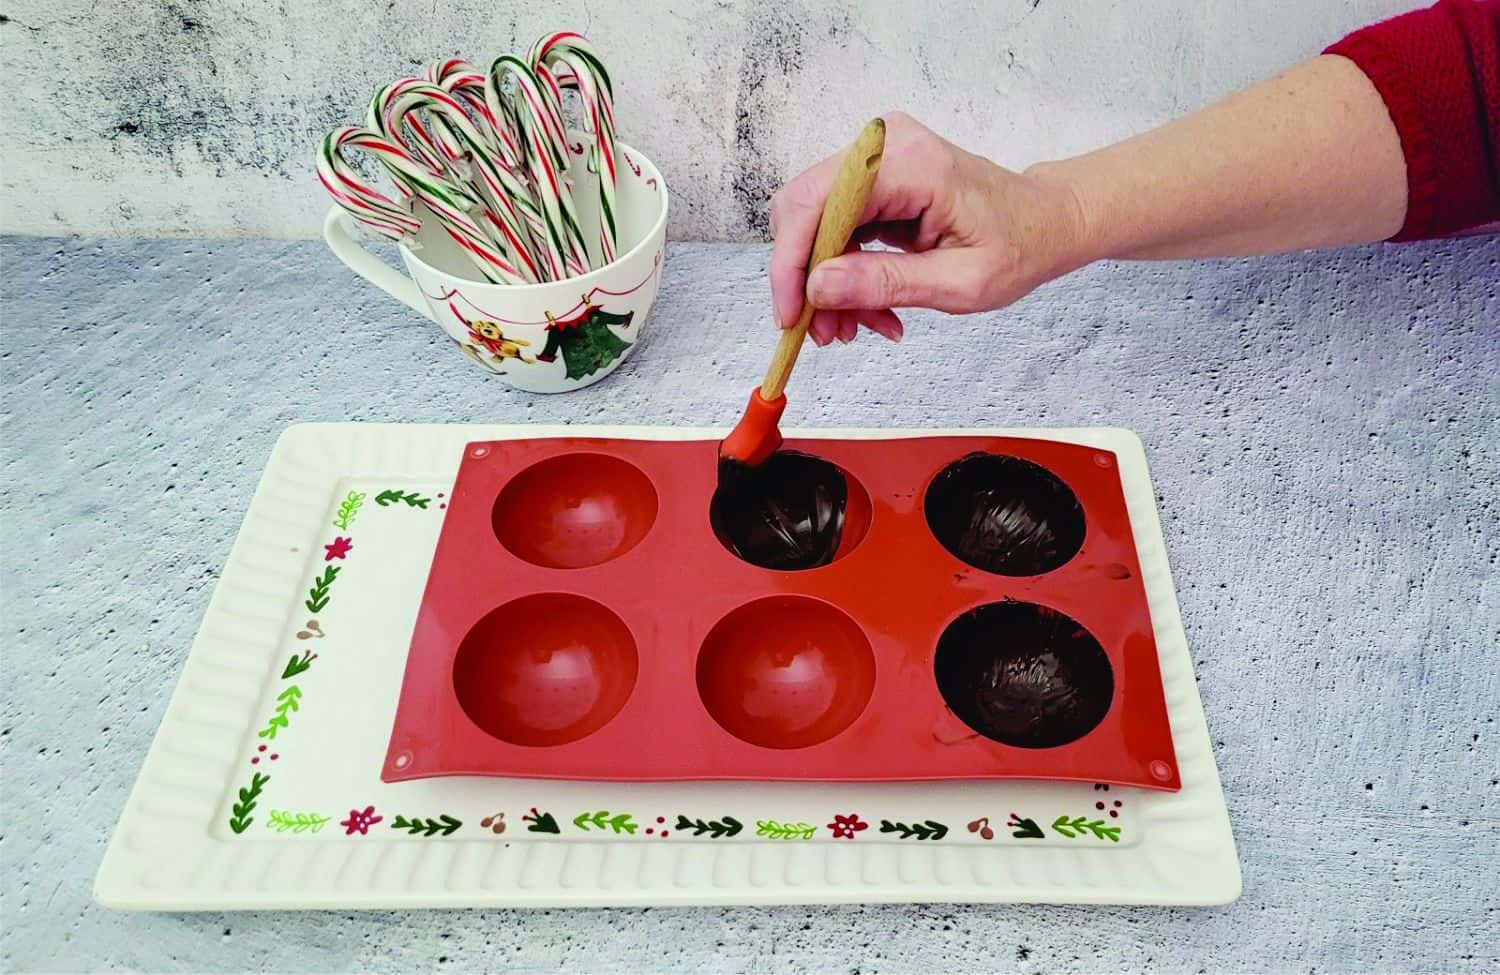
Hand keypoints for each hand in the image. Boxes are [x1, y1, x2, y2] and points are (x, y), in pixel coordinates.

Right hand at [768, 112, 1086, 344]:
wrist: (1045, 221)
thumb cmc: (1018, 246)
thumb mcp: (959, 283)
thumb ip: (887, 283)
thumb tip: (818, 287)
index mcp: (912, 166)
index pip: (818, 203)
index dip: (792, 263)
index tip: (792, 317)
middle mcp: (886, 147)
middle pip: (804, 208)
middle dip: (806, 278)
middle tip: (826, 331)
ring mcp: (877, 157)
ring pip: (814, 222)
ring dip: (825, 282)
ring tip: (856, 326)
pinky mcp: (875, 177)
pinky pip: (835, 225)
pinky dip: (842, 271)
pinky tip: (867, 306)